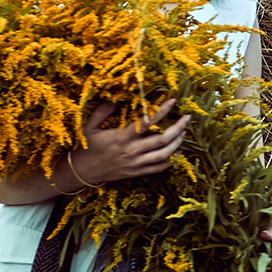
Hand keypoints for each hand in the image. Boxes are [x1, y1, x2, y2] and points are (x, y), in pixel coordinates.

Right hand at [68, 99, 190, 184]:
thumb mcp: (89, 126)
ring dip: (177, 143)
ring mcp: (135, 163)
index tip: (172, 101)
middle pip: (162, 140)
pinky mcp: (136, 172)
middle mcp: (131, 151)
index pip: (147, 122)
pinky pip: (158, 168)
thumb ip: (102, 111)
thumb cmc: (87, 146)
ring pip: (164, 154)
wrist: (84, 170)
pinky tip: (177, 152)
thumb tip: (114, 99)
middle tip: (187, 118)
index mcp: (121, 137)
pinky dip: (171, 161)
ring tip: (184, 133)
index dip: (161, 111)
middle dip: (177, 128)